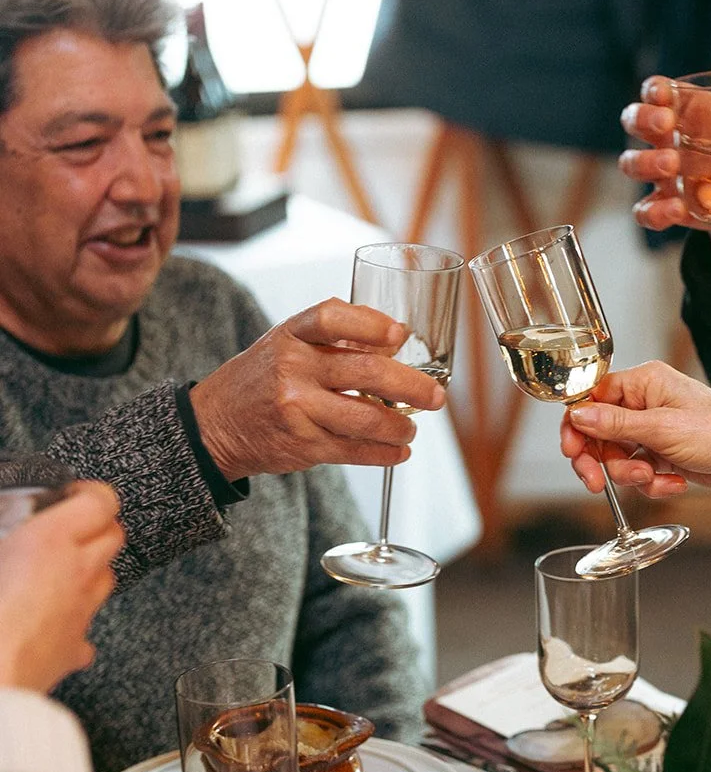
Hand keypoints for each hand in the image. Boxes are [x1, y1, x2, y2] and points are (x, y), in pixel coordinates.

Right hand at [0, 482, 122, 690]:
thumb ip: (2, 537)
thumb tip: (2, 543)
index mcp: (50, 541)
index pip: (100, 501)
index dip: (91, 493)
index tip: (73, 493)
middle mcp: (77, 573)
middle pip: (114, 537)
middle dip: (99, 528)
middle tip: (72, 527)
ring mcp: (81, 611)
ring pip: (107, 578)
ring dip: (91, 570)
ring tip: (60, 572)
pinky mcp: (74, 648)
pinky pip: (86, 629)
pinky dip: (74, 623)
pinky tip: (50, 625)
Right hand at [190, 299, 447, 482]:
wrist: (213, 425)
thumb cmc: (262, 378)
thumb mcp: (286, 343)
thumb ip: (333, 337)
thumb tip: (396, 340)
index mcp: (290, 335)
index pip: (331, 317)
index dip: (371, 325)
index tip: (401, 336)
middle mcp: (292, 369)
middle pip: (364, 372)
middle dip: (411, 385)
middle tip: (436, 396)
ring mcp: (297, 410)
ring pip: (366, 418)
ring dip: (400, 425)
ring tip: (412, 427)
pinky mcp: (303, 446)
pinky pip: (355, 451)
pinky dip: (385, 453)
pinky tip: (399, 451)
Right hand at [560, 361, 710, 498]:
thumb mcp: (661, 428)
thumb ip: (614, 424)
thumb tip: (577, 415)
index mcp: (644, 383)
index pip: (592, 398)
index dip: (578, 426)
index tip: (573, 451)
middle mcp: (646, 403)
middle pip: (598, 432)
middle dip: (600, 459)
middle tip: (595, 481)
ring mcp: (654, 430)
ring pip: (617, 457)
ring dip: (630, 474)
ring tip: (653, 477)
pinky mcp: (663, 454)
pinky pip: (638, 472)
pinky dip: (651, 483)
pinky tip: (673, 482)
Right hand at [620, 76, 710, 270]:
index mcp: (685, 110)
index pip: (656, 91)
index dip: (653, 89)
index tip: (663, 93)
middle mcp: (665, 139)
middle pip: (634, 120)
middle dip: (642, 119)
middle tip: (666, 126)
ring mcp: (661, 175)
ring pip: (631, 163)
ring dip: (645, 162)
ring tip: (673, 166)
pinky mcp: (665, 206)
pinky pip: (644, 211)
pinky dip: (654, 212)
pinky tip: (675, 210)